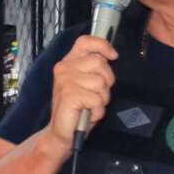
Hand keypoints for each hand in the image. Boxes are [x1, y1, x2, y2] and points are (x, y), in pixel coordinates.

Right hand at [40, 33, 119, 151]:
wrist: (61, 132)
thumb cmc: (77, 108)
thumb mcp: (87, 83)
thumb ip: (95, 69)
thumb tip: (111, 56)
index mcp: (68, 62)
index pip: (86, 42)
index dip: (102, 45)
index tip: (113, 56)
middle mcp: (64, 68)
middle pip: (99, 62)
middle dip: (107, 81)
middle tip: (97, 95)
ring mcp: (65, 81)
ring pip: (101, 82)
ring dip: (102, 99)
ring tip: (90, 106)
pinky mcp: (69, 95)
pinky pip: (97, 99)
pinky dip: (97, 110)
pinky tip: (88, 114)